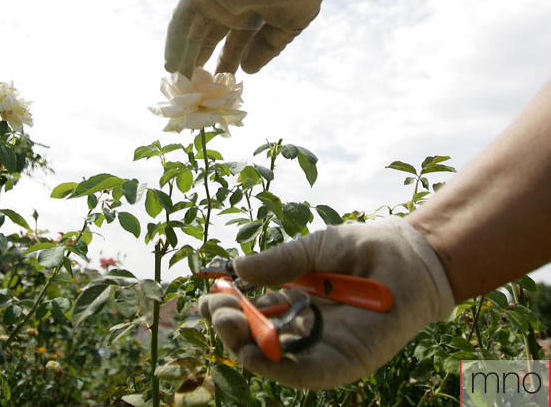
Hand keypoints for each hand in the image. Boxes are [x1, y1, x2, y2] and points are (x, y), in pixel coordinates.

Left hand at [164, 0, 339, 77]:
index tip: (222, 82)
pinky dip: (175, 41)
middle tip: (196, 86)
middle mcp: (233, 3)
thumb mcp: (288, 24)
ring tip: (179, 81)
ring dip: (185, 55)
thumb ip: (267, 47)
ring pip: (194, 30)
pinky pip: (182, 20)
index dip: (229, 60)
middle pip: (212, 36)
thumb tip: (248, 69)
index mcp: (255, 9)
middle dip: (203, 60)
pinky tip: (171, 64)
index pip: (237, 39)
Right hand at [199, 217, 454, 389]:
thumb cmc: (364, 248)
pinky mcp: (346, 361)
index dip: (227, 309)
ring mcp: (324, 347)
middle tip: (217, 308)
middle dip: (230, 328)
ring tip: (229, 323)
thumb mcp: (313, 249)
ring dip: (246, 347)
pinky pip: (309, 373)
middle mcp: (305, 328)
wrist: (412, 255)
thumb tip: (237, 266)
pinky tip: (256, 355)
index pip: (252, 314)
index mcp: (293, 302)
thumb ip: (279, 261)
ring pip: (276, 361)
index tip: (208, 296)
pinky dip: (280, 369)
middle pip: (258, 340)